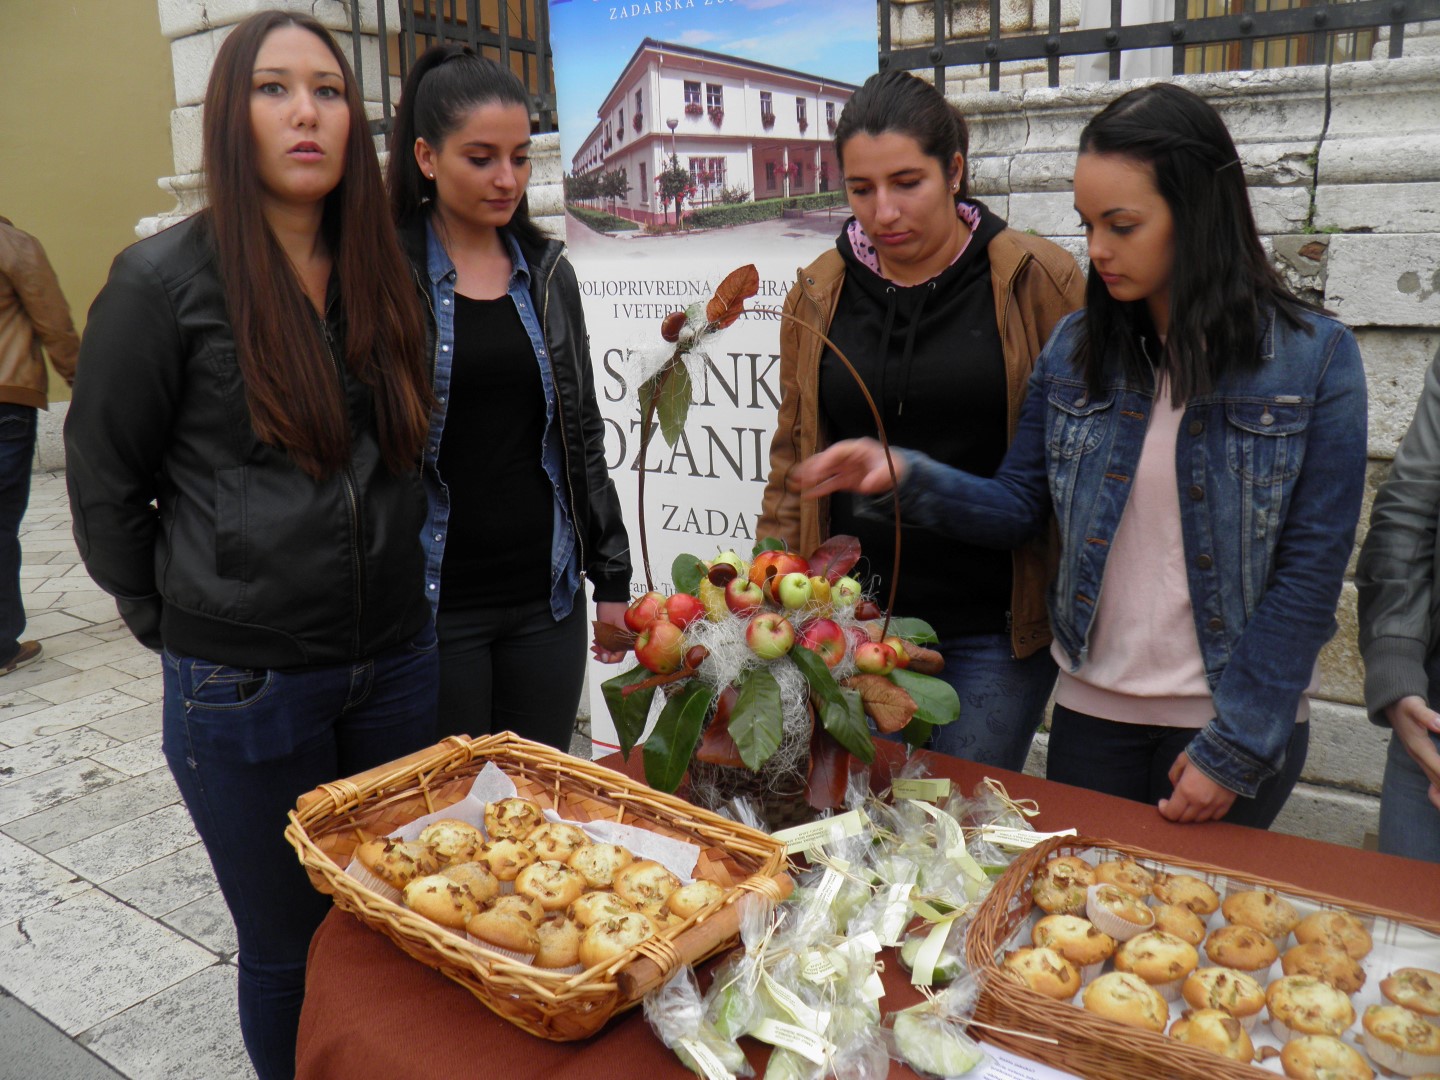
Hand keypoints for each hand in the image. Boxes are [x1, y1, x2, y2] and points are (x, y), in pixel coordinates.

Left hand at [591, 601, 628, 662]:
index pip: (619, 656)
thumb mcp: (605, 629)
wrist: (611, 595)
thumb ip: (605, 645)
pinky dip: (605, 641)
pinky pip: (613, 640)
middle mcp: (628, 638)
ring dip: (603, 647)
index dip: (608, 659)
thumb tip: (604, 659)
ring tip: (594, 643)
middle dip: (603, 653)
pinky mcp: (620, 630)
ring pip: (613, 647)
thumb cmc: (610, 609)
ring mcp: (624, 634)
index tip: (598, 657)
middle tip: (593, 649)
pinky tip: (597, 638)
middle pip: (616, 653)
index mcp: (628, 639)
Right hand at [788, 438, 906, 498]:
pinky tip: (807, 494)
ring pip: (824, 471)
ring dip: (810, 476)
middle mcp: (848, 457)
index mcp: (858, 449)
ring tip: (795, 482)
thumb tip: (867, 484)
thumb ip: (879, 476)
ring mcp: (845, 468)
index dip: (826, 460)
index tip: (817, 470)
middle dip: (813, 467)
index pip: (838, 451)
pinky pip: (829, 483)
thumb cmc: (893, 467)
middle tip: (799, 475)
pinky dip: (819, 488)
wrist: (897, 474)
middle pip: (827, 459)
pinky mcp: (845, 480)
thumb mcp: (889, 470)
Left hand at [1158, 751, 1238, 822]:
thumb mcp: (1181, 760)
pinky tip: (1204, 805)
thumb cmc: (1203, 754)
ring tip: (1190, 803)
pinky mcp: (1226, 805)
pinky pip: (1214, 817)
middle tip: (1176, 802)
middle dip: (1177, 812)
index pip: (1171, 813)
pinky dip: (1207, 814)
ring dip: (1192, 814)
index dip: (1164, 810)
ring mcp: (1214, 806)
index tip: (1163, 802)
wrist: (1230, 752)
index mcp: (1185, 791)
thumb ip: (1174, 775)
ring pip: (1199, 820)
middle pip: (1184, 819)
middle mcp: (1199, 802)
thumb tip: (1175, 788)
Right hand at [1385, 696, 1439, 810]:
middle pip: (1436, 777)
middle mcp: (1417, 754)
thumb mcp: (1414, 706)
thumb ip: (1427, 716)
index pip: (1438, 768)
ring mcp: (1418, 756)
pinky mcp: (1421, 755)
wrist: (1391, 704)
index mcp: (1418, 746)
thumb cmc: (1405, 704)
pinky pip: (1432, 774)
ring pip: (1434, 778)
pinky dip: (1438, 783)